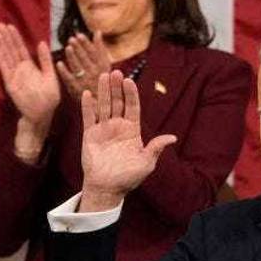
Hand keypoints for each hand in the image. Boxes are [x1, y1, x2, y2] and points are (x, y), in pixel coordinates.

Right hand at [0, 22, 60, 131]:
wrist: (42, 114)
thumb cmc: (48, 97)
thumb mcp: (50, 76)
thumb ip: (45, 60)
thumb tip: (42, 42)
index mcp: (31, 66)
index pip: (21, 48)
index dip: (16, 37)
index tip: (10, 26)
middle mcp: (21, 69)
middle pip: (12, 50)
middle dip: (7, 37)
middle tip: (0, 24)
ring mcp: (15, 76)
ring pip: (7, 57)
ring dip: (2, 45)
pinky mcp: (11, 84)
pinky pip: (6, 70)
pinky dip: (2, 60)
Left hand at [56, 30, 112, 98]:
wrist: (101, 101)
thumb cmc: (101, 79)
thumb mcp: (105, 63)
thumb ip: (100, 48)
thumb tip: (97, 31)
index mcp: (103, 66)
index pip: (94, 52)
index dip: (86, 43)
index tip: (79, 35)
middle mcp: (96, 73)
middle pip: (85, 58)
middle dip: (78, 48)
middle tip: (71, 39)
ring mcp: (86, 81)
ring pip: (78, 67)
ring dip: (72, 57)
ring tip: (67, 48)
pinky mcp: (77, 89)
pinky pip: (70, 79)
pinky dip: (64, 71)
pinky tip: (59, 64)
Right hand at [79, 70, 176, 211]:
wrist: (107, 188)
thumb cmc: (129, 177)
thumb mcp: (146, 163)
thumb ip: (156, 148)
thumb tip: (172, 138)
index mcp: (132, 130)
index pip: (133, 107)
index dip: (131, 94)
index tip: (129, 81)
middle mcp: (118, 126)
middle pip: (117, 102)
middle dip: (116, 87)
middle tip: (115, 71)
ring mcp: (103, 129)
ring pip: (103, 105)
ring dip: (103, 91)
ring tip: (103, 76)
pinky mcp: (89, 135)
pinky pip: (88, 117)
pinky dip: (87, 106)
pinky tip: (88, 93)